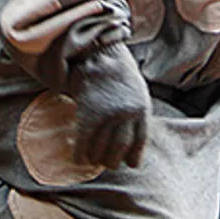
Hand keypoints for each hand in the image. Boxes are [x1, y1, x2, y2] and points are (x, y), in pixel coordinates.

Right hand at [68, 42, 149, 169]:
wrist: (98, 54)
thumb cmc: (119, 74)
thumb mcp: (137, 91)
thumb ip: (137, 114)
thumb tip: (133, 141)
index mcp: (141, 109)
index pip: (140, 141)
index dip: (135, 156)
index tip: (131, 164)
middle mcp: (126, 114)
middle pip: (120, 148)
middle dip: (113, 160)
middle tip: (108, 163)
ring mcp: (106, 115)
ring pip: (101, 148)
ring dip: (96, 158)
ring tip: (93, 160)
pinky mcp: (88, 113)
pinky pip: (83, 141)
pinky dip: (80, 154)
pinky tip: (78, 159)